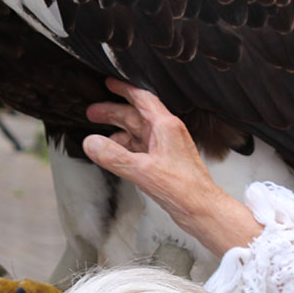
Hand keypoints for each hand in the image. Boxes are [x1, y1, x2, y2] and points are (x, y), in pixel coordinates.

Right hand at [82, 78, 261, 254]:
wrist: (202, 210)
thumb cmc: (184, 189)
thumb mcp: (142, 171)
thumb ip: (114, 156)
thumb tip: (90, 143)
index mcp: (165, 126)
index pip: (142, 98)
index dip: (124, 89)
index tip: (109, 82)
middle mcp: (166, 133)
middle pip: (135, 116)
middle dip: (113, 112)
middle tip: (92, 112)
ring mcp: (165, 148)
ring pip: (136, 133)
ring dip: (116, 133)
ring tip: (97, 137)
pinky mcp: (163, 163)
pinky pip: (140, 149)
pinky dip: (124, 149)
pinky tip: (113, 155)